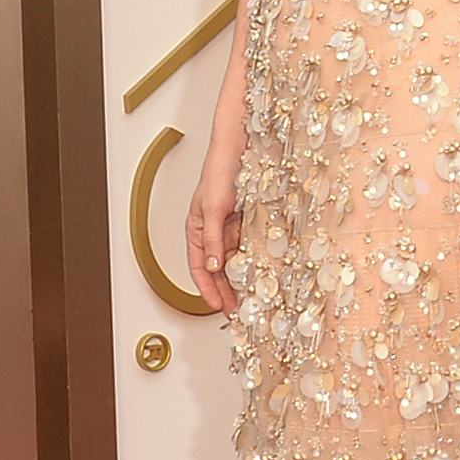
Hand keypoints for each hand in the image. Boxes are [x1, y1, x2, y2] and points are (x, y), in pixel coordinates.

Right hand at [186, 149, 241, 314]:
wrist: (240, 150)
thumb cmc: (219, 172)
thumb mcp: (213, 210)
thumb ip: (212, 240)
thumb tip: (212, 267)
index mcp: (197, 230)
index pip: (198, 267)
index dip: (207, 289)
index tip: (218, 306)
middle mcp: (213, 231)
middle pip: (217, 268)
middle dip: (225, 290)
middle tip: (236, 309)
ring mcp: (231, 228)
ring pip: (235, 259)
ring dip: (241, 278)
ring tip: (251, 296)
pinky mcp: (248, 222)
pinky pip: (250, 246)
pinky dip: (254, 260)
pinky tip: (262, 272)